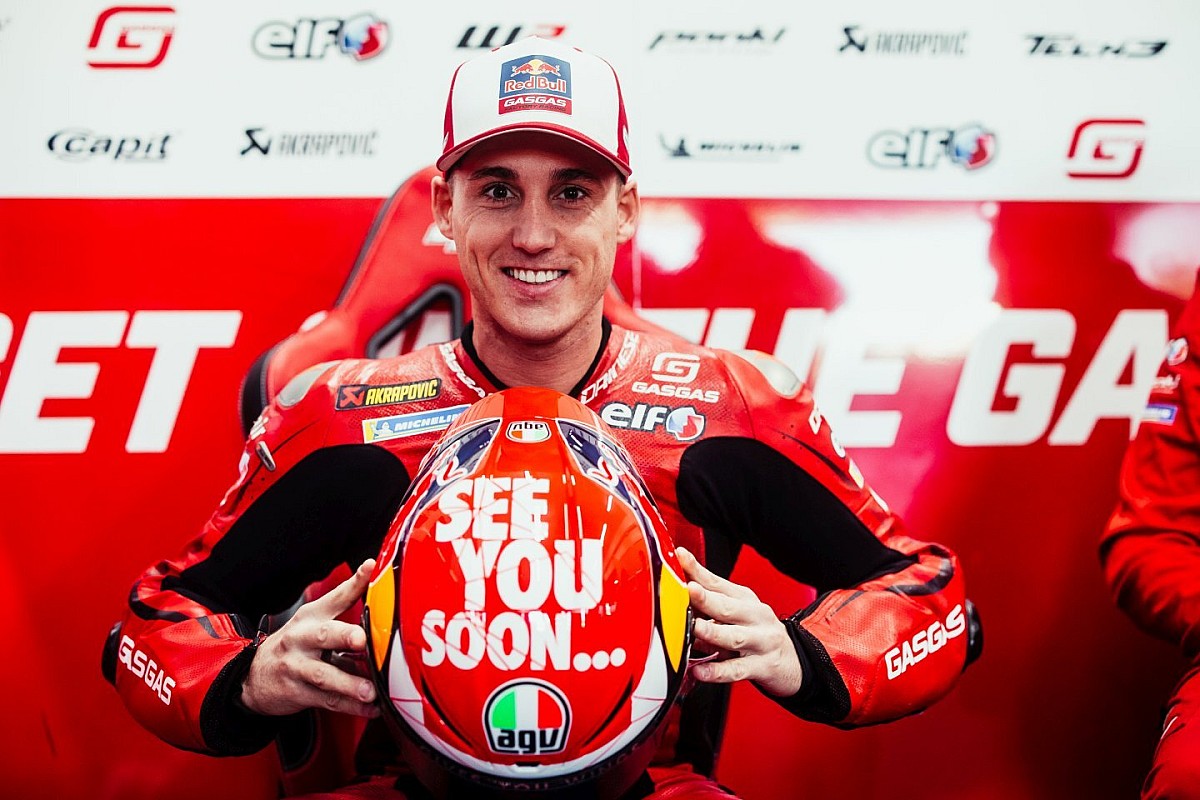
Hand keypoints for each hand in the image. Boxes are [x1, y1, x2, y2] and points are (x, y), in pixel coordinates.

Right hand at [240, 559, 380, 717]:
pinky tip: (370, 708)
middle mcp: (302, 638)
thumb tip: (382, 596)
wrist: (253, 676)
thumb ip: (345, 607)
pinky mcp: (298, 693)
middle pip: (325, 635)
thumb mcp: (314, 621)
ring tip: (370, 691)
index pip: (336, 596)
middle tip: (362, 640)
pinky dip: (351, 707)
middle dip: (345, 636)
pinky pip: (328, 701)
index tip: (371, 569)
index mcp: (312, 616)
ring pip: (325, 675)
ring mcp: (297, 667)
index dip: (355, 582)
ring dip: (349, 684)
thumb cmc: (295, 645)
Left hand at [677, 547, 802, 696]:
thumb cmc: (758, 633)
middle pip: (727, 607)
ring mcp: (760, 642)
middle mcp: (754, 617)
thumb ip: (707, 604)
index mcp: (745, 599)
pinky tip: (700, 671)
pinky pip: (736, 670)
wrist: (794, 660)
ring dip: (712, 632)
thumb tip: (675, 596)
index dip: (697, 571)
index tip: (680, 558)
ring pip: (734, 637)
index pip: (717, 583)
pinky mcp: (762, 667)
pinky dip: (717, 671)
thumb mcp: (737, 612)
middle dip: (706, 598)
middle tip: (688, 590)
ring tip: (695, 628)